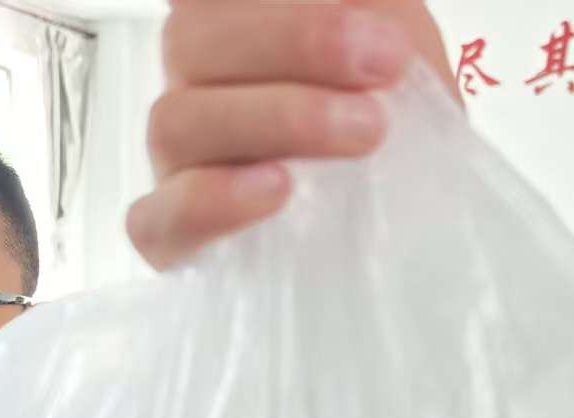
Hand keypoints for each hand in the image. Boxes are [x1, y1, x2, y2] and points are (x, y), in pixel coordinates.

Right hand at [127, 0, 456, 270]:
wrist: (417, 219)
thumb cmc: (398, 126)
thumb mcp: (400, 50)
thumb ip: (370, 12)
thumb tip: (355, 7)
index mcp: (231, 27)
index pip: (207, 1)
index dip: (288, 15)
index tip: (383, 38)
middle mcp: (193, 86)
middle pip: (188, 42)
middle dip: (295, 43)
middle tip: (385, 68)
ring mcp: (177, 164)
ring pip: (176, 121)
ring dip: (275, 118)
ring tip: (365, 134)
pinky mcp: (174, 238)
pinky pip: (156, 220)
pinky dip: (211, 202)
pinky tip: (278, 190)